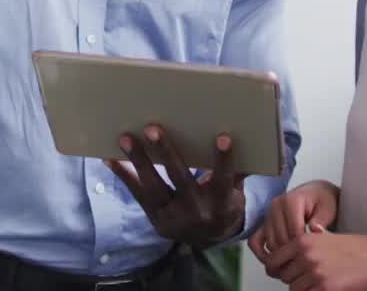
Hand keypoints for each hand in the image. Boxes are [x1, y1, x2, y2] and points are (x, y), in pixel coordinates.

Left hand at [106, 124, 245, 246]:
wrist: (207, 239)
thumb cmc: (222, 203)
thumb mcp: (235, 190)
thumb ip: (239, 169)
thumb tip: (256, 142)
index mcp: (221, 202)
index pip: (224, 179)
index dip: (224, 160)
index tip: (223, 137)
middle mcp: (196, 210)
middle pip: (180, 179)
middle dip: (165, 153)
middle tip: (152, 128)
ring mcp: (172, 216)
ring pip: (154, 186)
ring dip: (138, 161)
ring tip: (125, 138)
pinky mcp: (155, 217)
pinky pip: (138, 195)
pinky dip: (124, 176)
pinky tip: (110, 159)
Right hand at [248, 180, 339, 262]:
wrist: (315, 195)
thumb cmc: (323, 202)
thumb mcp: (327, 209)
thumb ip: (321, 220)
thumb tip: (316, 231)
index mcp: (290, 200)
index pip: (294, 231)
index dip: (304, 246)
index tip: (314, 253)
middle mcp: (275, 206)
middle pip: (281, 239)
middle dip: (294, 253)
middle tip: (306, 262)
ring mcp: (268, 215)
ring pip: (270, 243)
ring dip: (281, 256)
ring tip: (296, 263)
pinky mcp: (263, 223)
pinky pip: (255, 241)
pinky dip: (261, 253)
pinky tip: (275, 262)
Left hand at [265, 225, 366, 290]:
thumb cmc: (355, 247)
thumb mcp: (323, 238)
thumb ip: (302, 248)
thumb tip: (283, 263)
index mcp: (303, 241)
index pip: (273, 259)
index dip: (274, 267)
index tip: (278, 271)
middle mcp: (306, 256)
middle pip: (283, 275)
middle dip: (291, 278)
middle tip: (304, 277)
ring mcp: (315, 273)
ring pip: (294, 288)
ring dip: (302, 287)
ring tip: (317, 281)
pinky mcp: (325, 288)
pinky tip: (325, 286)